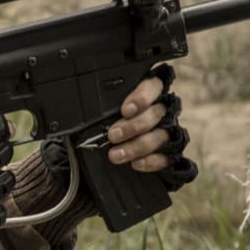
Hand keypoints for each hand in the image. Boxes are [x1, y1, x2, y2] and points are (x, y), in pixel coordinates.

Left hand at [105, 65, 196, 189]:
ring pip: (160, 136)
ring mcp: (167, 133)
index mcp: (145, 94)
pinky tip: (136, 164)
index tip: (125, 110)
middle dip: (133, 126)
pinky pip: (167, 157)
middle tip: (113, 136)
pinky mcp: (170, 154)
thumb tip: (79, 109)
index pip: (152, 86)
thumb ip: (99, 109)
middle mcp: (160, 111)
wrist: (99, 159)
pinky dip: (151, 161)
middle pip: (155, 113)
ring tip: (116, 155)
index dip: (142, 97)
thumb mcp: (98, 114)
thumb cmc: (101, 128)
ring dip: (137, 146)